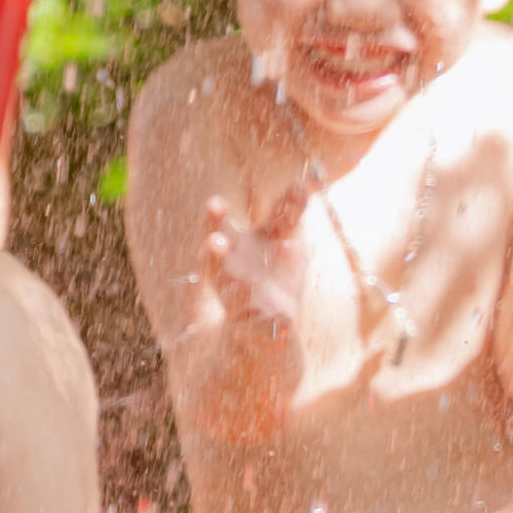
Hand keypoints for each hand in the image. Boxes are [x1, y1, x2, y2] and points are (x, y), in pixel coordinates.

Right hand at [198, 187, 308, 332]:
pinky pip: (265, 329)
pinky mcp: (260, 329)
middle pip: (215, 265)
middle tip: (216, 240)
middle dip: (214, 254)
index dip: (214, 218)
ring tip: (245, 283)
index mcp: (232, 251)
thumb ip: (286, 214)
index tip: (214, 202)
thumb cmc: (273, 272)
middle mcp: (228, 276)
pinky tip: (285, 322)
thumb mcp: (281, 238)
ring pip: (234, 298)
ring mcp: (241, 305)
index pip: (218, 231)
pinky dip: (274, 326)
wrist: (274, 323)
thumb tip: (298, 183)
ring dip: (237, 290)